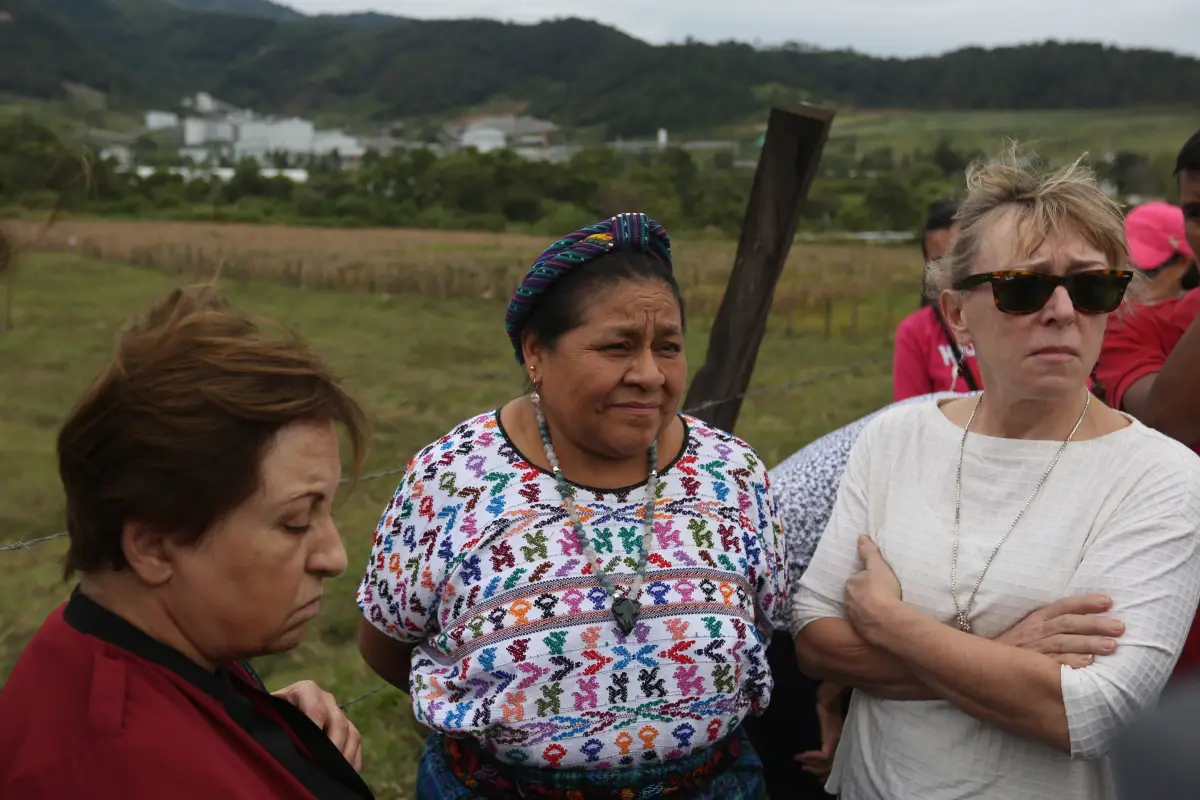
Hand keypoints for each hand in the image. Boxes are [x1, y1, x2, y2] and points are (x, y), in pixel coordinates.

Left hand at [272, 680, 362, 771]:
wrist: (278, 709)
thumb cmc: (271, 712)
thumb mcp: (271, 713)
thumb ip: (277, 722)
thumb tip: (283, 742)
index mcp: (306, 690)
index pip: (316, 709)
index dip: (315, 728)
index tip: (310, 750)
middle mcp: (327, 699)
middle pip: (339, 722)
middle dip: (333, 747)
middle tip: (325, 767)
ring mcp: (338, 712)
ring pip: (351, 732)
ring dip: (345, 754)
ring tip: (335, 772)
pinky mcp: (346, 726)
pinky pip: (356, 741)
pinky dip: (353, 758)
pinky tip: (345, 773)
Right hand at [796, 681, 846, 781]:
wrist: (827, 694)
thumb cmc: (824, 702)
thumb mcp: (823, 719)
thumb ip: (820, 729)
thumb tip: (809, 735)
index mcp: (838, 737)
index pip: (834, 759)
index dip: (824, 769)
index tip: (813, 772)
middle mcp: (839, 741)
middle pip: (831, 765)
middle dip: (818, 771)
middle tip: (804, 771)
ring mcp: (836, 740)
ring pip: (827, 763)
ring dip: (813, 765)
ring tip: (802, 765)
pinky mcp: (832, 738)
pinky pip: (824, 755)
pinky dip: (811, 757)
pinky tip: (801, 756)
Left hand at [844, 536, 902, 645]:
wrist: (887, 620)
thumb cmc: (882, 590)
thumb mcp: (878, 566)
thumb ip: (869, 552)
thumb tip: (860, 536)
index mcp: (850, 585)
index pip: (856, 580)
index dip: (865, 580)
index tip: (875, 583)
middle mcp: (848, 602)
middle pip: (855, 596)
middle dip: (864, 596)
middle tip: (880, 596)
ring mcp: (854, 618)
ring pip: (859, 611)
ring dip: (867, 610)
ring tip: (882, 610)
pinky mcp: (862, 632)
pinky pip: (866, 625)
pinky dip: (871, 623)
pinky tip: (882, 623)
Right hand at [994, 594, 1124, 668]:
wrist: (985, 666)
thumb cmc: (1015, 649)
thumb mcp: (1029, 630)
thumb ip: (1052, 624)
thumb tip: (1088, 619)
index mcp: (1036, 619)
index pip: (1063, 606)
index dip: (1085, 603)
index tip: (1108, 601)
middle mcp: (1036, 632)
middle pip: (1068, 624)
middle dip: (1094, 624)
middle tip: (1120, 627)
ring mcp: (1034, 650)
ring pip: (1063, 643)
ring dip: (1088, 644)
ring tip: (1112, 646)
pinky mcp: (1032, 668)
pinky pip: (1053, 665)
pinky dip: (1070, 663)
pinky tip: (1088, 664)